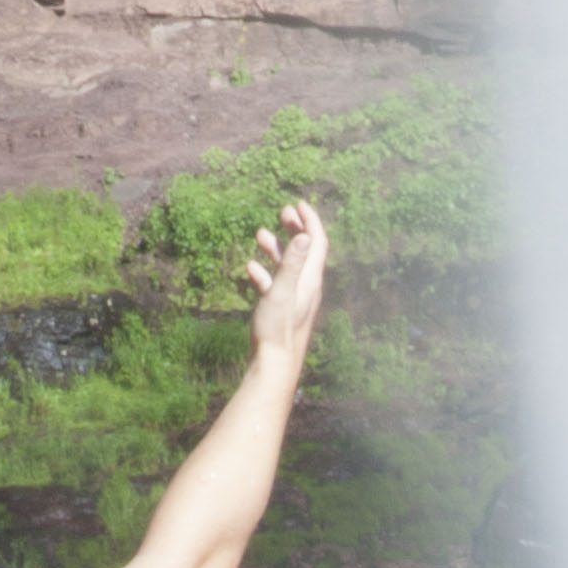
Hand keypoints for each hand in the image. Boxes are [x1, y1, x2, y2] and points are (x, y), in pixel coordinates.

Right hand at [243, 198, 327, 364]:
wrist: (273, 364)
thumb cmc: (278, 328)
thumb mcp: (283, 291)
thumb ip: (292, 263)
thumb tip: (304, 234)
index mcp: (310, 279)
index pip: (317, 243)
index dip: (311, 221)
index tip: (299, 203)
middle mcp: (306, 287)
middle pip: (305, 251)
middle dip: (295, 229)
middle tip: (282, 212)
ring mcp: (294, 298)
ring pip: (287, 266)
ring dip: (276, 248)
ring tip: (260, 234)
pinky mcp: (280, 310)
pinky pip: (274, 284)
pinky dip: (264, 271)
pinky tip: (250, 268)